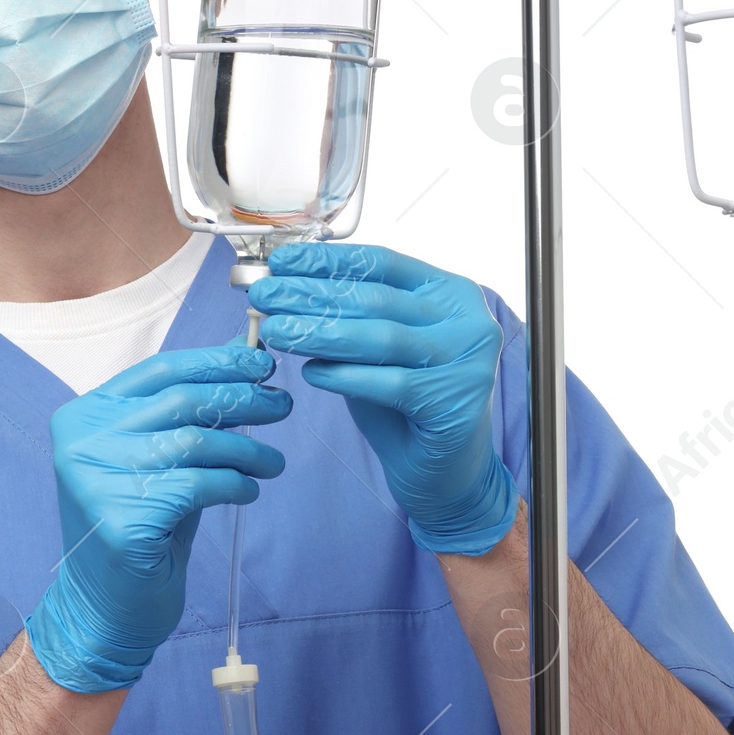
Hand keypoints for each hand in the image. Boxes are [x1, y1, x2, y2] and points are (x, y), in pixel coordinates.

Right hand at [25, 345, 290, 691]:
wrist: (107, 607)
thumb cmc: (143, 526)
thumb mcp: (165, 457)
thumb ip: (194, 408)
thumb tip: (243, 348)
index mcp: (86, 415)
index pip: (161, 370)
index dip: (217, 362)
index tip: (261, 362)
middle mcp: (83, 441)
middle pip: (182, 400)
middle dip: (242, 398)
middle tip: (280, 406)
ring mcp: (96, 479)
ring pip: (196, 441)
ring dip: (247, 449)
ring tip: (272, 463)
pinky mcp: (122, 520)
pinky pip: (199, 485)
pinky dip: (236, 485)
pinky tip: (248, 492)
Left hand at [252, 242, 518, 555]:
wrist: (443, 474)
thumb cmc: (404, 405)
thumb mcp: (375, 350)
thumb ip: (348, 318)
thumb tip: (285, 287)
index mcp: (450, 293)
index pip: (382, 263)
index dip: (327, 260)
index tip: (280, 262)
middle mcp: (470, 321)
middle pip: (377, 298)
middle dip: (312, 296)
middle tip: (263, 297)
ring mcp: (468, 361)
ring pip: (382, 337)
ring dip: (320, 332)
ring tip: (275, 331)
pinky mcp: (455, 402)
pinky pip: (389, 383)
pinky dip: (345, 376)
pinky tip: (310, 373)